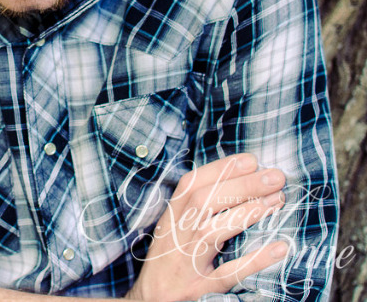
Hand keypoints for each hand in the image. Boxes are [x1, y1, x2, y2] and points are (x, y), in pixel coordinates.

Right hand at [125, 153, 287, 301]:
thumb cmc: (168, 263)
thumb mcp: (173, 231)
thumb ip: (195, 208)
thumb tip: (236, 180)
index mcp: (170, 220)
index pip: (190, 185)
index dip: (220, 169)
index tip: (250, 159)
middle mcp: (175, 238)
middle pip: (203, 202)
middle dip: (241, 185)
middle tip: (274, 176)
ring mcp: (187, 263)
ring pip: (213, 231)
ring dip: (247, 212)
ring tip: (278, 200)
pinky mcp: (200, 289)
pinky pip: (228, 273)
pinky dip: (255, 260)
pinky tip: (279, 247)